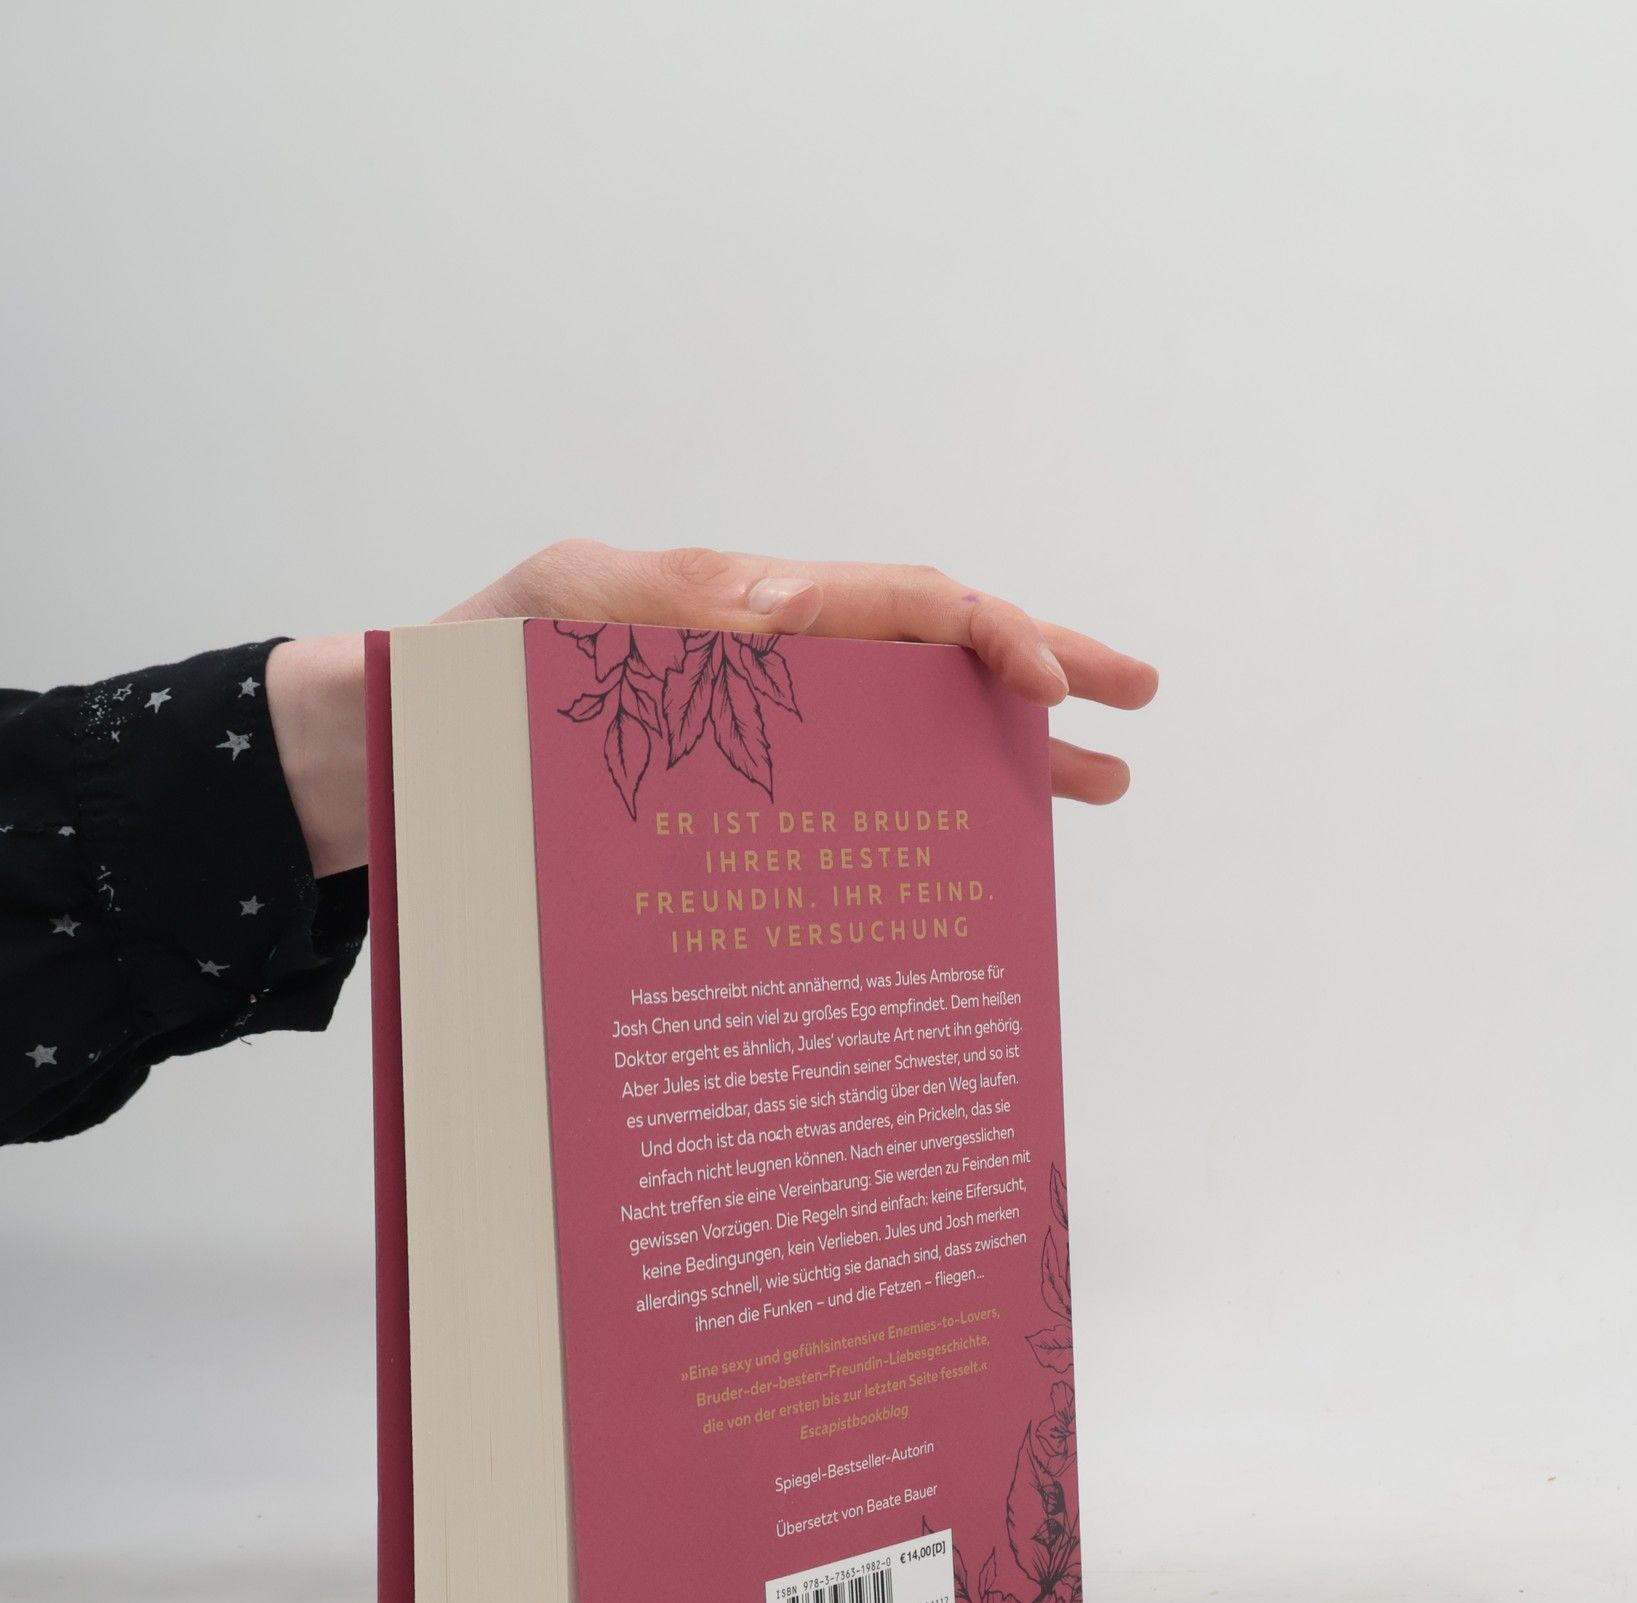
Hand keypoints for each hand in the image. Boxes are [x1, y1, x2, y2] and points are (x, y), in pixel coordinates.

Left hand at [270, 541, 1158, 876]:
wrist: (383, 767)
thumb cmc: (452, 683)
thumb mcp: (543, 619)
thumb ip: (658, 607)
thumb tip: (783, 613)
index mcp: (741, 609)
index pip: (900, 601)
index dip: (989, 632)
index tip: (1053, 684)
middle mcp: (769, 665)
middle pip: (932, 656)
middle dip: (1041, 667)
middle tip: (1138, 695)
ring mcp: (760, 733)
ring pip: (907, 730)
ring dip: (1006, 751)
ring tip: (1099, 783)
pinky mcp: (735, 798)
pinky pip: (850, 795)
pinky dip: (921, 814)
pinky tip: (971, 851)